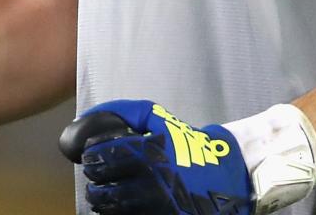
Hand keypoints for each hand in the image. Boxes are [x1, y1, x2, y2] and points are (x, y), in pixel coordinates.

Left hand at [61, 100, 253, 214]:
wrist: (228, 176)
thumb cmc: (188, 144)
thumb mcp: (160, 119)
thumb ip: (126, 112)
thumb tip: (87, 117)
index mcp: (149, 152)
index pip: (104, 154)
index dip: (91, 154)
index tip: (90, 153)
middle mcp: (151, 181)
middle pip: (104, 185)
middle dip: (94, 178)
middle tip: (95, 174)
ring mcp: (157, 205)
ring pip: (112, 207)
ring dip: (101, 199)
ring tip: (102, 192)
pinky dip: (117, 212)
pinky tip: (120, 205)